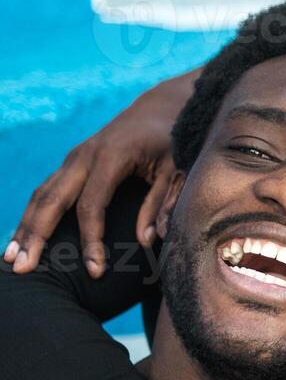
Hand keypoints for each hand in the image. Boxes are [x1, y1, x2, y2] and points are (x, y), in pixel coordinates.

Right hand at [4, 72, 190, 274]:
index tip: (95, 271)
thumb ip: (161, 203)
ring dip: (25, 227)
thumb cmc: (171, 141)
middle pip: (52, 200)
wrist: (159, 109)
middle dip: (36, 236)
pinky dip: (33, 215)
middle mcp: (83, 156)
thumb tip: (146, 241)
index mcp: (111, 157)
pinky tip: (23, 238)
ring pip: (41, 195)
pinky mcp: (71, 163)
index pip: (92, 206)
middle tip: (22, 268)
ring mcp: (73, 158)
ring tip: (10, 259)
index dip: (90, 240)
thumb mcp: (175, 170)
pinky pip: (46, 191)